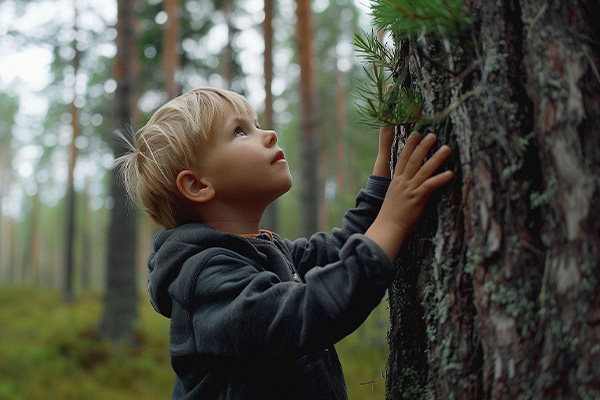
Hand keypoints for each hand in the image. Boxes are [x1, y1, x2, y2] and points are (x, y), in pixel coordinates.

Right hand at [366, 132, 453, 258]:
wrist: (388, 228)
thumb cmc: (392, 217)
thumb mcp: (394, 198)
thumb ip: (402, 189)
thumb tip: (410, 186)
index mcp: (396, 181)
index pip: (402, 159)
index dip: (409, 145)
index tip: (415, 134)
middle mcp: (403, 182)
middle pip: (413, 160)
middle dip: (423, 146)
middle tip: (432, 135)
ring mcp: (410, 189)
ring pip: (424, 169)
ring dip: (436, 158)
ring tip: (446, 148)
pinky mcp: (417, 198)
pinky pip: (430, 185)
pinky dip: (441, 179)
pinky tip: (451, 173)